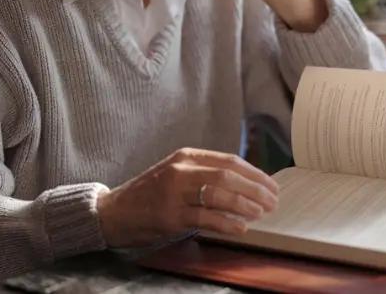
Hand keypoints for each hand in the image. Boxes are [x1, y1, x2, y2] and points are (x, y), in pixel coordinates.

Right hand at [96, 148, 278, 247]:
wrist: (112, 212)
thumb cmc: (150, 194)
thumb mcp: (177, 174)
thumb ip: (205, 174)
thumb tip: (247, 184)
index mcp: (186, 157)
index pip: (230, 161)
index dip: (255, 174)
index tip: (271, 186)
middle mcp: (181, 171)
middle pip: (228, 176)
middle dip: (255, 189)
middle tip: (272, 201)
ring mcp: (174, 193)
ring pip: (219, 194)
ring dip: (245, 205)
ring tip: (260, 213)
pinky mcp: (169, 216)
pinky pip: (205, 218)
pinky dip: (227, 223)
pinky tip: (240, 227)